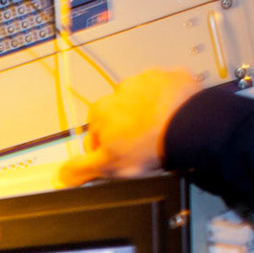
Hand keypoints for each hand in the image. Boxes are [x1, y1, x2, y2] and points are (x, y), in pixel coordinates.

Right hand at [56, 68, 200, 187]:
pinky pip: (165, 90)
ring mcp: (147, 81)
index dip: (106, 151)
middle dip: (126, 130)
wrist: (191, 125)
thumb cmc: (150, 142)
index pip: (95, 135)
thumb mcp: (109, 166)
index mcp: (100, 111)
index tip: (119, 157)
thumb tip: (62, 174)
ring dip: (146, 114)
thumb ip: (81, 169)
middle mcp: (120, 91)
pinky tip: (172, 117)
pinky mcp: (170, 77)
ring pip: (141, 102)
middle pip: (117, 117)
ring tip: (159, 131)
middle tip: (142, 147)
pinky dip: (167, 102)